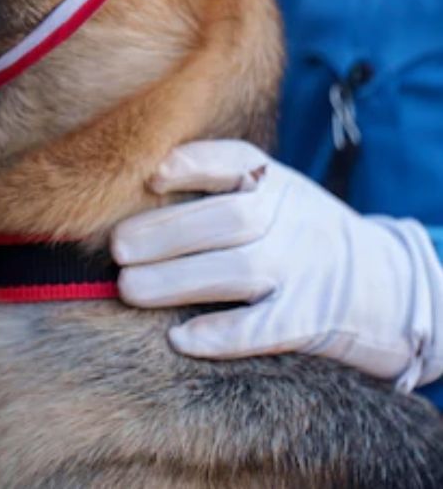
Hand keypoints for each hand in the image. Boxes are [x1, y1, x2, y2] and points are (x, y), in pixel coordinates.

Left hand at [111, 140, 442, 389]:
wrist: (381, 279)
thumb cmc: (294, 227)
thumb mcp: (270, 190)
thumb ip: (214, 184)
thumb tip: (131, 190)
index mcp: (273, 180)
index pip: (234, 160)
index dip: (192, 165)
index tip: (152, 175)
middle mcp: (290, 217)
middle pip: (227, 219)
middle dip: (167, 233)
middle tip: (117, 249)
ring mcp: (303, 267)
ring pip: (238, 272)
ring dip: (177, 281)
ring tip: (128, 288)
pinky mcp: (310, 316)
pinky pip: (265, 327)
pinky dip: (222, 334)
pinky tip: (179, 338)